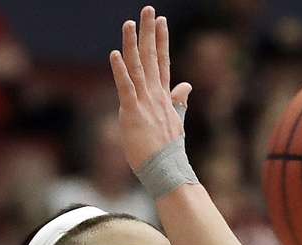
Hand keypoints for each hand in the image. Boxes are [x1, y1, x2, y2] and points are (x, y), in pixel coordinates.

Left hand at [109, 6, 192, 171]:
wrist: (168, 171)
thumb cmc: (169, 151)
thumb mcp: (176, 121)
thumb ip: (179, 101)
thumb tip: (186, 85)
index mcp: (164, 96)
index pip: (163, 62)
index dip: (161, 40)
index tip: (161, 21)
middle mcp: (156, 95)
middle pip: (152, 58)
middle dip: (150, 32)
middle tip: (148, 10)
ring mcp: (145, 103)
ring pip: (138, 67)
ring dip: (132, 44)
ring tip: (129, 23)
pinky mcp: (132, 113)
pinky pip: (125, 88)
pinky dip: (120, 71)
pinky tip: (115, 54)